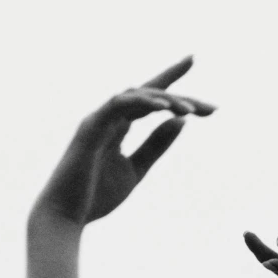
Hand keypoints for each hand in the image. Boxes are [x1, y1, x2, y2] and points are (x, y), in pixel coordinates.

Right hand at [32, 59, 214, 230]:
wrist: (66, 218)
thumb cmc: (96, 196)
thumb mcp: (136, 169)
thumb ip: (156, 145)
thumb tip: (181, 121)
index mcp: (118, 126)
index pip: (148, 97)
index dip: (170, 78)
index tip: (193, 60)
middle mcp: (108, 117)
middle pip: (149, 95)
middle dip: (181, 98)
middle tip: (211, 109)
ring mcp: (98, 120)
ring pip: (136, 96)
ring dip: (165, 100)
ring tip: (191, 111)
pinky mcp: (90, 129)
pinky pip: (117, 106)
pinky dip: (140, 102)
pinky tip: (164, 108)